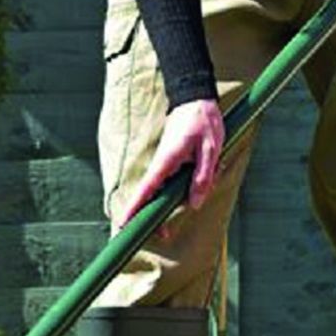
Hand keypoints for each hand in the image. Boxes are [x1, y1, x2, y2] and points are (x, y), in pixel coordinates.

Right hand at [117, 97, 224, 225]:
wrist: (196, 99)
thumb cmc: (203, 122)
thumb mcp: (210, 150)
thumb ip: (203, 177)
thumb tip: (195, 204)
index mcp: (167, 161)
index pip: (148, 189)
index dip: (135, 207)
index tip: (124, 222)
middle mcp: (162, 165)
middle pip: (152, 196)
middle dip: (152, 217)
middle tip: (162, 235)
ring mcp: (165, 164)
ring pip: (162, 192)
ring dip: (167, 207)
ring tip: (169, 229)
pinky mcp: (171, 163)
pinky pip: (171, 183)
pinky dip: (176, 194)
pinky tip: (193, 191)